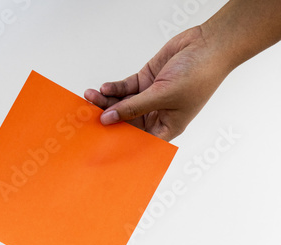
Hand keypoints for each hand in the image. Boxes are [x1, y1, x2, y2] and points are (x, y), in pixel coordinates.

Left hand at [84, 26, 230, 140]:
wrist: (210, 44)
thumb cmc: (199, 73)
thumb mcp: (163, 95)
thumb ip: (133, 107)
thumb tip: (107, 119)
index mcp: (167, 126)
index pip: (138, 142)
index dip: (119, 145)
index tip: (97, 147)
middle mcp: (157, 114)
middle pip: (125, 122)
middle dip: (106, 119)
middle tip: (87, 116)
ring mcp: (150, 97)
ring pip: (121, 104)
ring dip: (105, 101)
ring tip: (91, 96)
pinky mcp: (146, 81)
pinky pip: (124, 89)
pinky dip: (113, 89)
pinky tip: (104, 88)